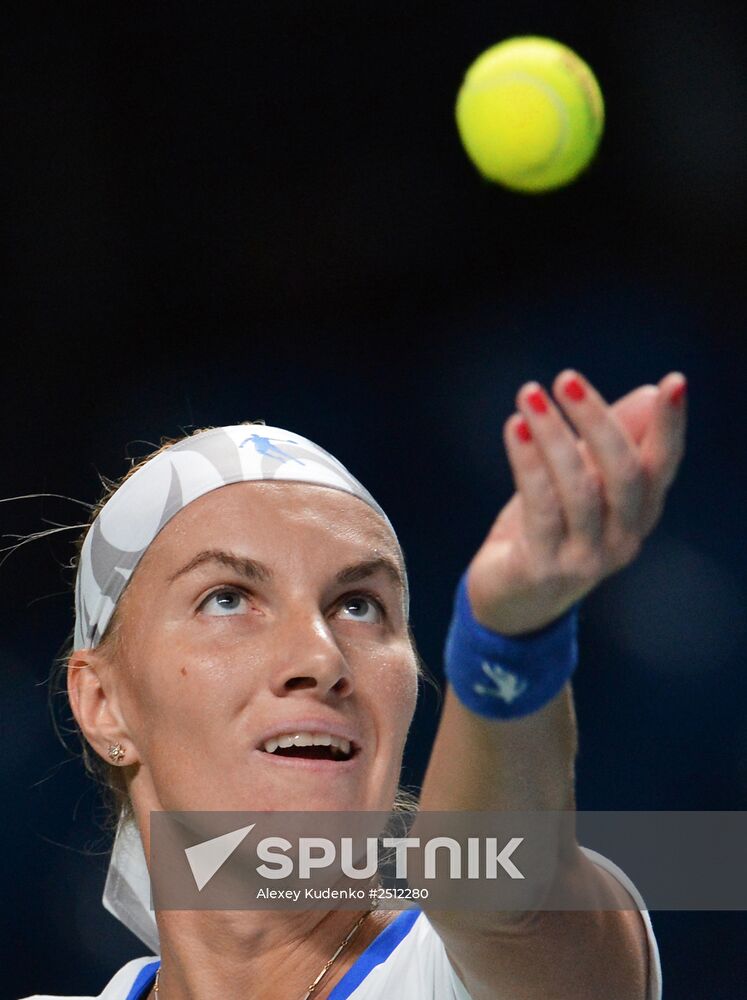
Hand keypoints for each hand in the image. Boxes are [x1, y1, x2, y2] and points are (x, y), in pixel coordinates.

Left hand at [467, 370, 686, 634]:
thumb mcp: (581, 482)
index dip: (670, 426)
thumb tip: (650, 393)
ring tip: (530, 394)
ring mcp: (586, 559)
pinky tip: (515, 428)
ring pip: (578, 488)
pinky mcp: (544, 569)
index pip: (661, 465)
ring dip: (552, 435)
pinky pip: (539, 507)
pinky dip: (528, 462)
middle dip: (597, 420)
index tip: (674, 382)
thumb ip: (608, 441)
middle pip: (623, 474)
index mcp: (639, 514)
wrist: (509, 601)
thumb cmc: (549, 529)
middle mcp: (622, 539)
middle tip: (567, 378)